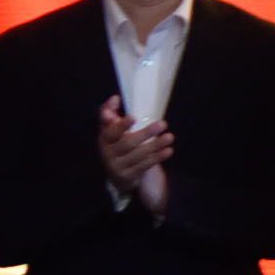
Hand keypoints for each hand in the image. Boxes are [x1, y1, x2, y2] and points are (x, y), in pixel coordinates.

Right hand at [97, 97, 173, 214]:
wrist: (116, 173)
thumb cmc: (116, 143)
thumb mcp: (112, 129)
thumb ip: (110, 112)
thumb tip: (115, 98)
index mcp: (104, 138)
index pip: (111, 131)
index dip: (122, 124)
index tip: (134, 117)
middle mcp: (108, 153)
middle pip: (128, 143)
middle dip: (146, 133)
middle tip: (163, 124)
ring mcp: (117, 166)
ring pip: (138, 155)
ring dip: (156, 145)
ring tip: (170, 137)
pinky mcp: (128, 176)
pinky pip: (144, 166)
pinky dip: (157, 157)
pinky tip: (168, 150)